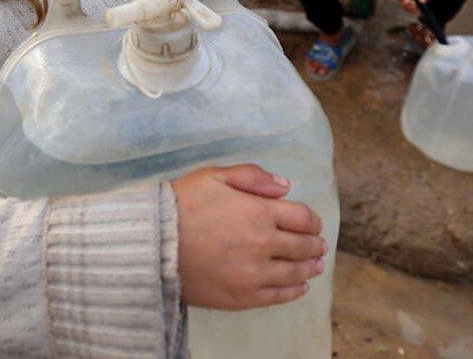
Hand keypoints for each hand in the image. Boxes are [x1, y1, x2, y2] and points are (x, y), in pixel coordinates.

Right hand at [173, 164, 326, 310]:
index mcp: (259, 212)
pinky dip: (295, 291)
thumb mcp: (213, 176)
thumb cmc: (181, 205)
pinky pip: (279, 296)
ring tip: (315, 266)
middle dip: (315, 244)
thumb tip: (285, 186)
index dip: (312, 221)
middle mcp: (263, 244)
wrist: (153, 245)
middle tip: (319, 245)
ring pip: (296, 273)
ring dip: (310, 268)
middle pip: (303, 246)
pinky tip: (300, 287)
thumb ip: (252, 176)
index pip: (303, 218)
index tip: (312, 223)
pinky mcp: (243, 297)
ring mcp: (255, 274)